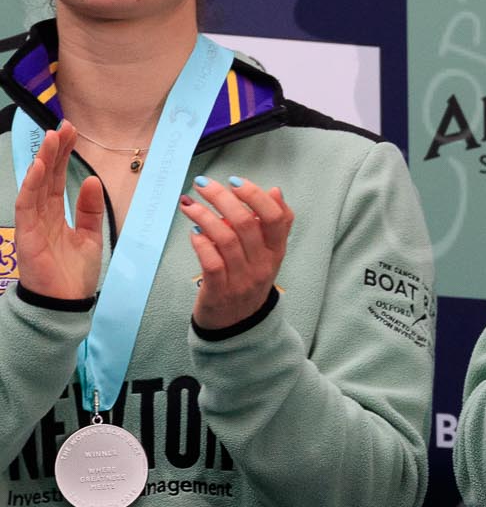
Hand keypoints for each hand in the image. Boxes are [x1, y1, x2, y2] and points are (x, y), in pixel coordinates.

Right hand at [12, 122, 105, 300]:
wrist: (67, 303)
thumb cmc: (75, 273)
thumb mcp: (90, 236)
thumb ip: (88, 210)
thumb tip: (89, 181)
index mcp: (55, 215)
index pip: (56, 178)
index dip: (63, 155)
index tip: (72, 132)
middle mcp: (42, 215)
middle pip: (45, 176)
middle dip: (55, 151)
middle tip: (64, 127)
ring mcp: (33, 223)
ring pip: (35, 185)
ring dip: (43, 161)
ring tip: (53, 138)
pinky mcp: (27, 234)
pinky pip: (27, 205)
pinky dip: (31, 185)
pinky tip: (37, 167)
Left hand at [185, 175, 293, 329]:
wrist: (238, 325)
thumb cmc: (249, 280)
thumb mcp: (268, 253)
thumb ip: (271, 224)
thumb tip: (275, 191)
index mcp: (277, 251)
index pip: (276, 218)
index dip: (256, 196)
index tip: (235, 181)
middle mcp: (263, 264)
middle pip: (246, 223)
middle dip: (221, 198)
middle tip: (203, 184)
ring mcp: (242, 279)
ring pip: (225, 239)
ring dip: (203, 216)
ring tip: (189, 204)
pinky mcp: (220, 291)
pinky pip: (212, 262)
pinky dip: (201, 243)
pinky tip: (193, 232)